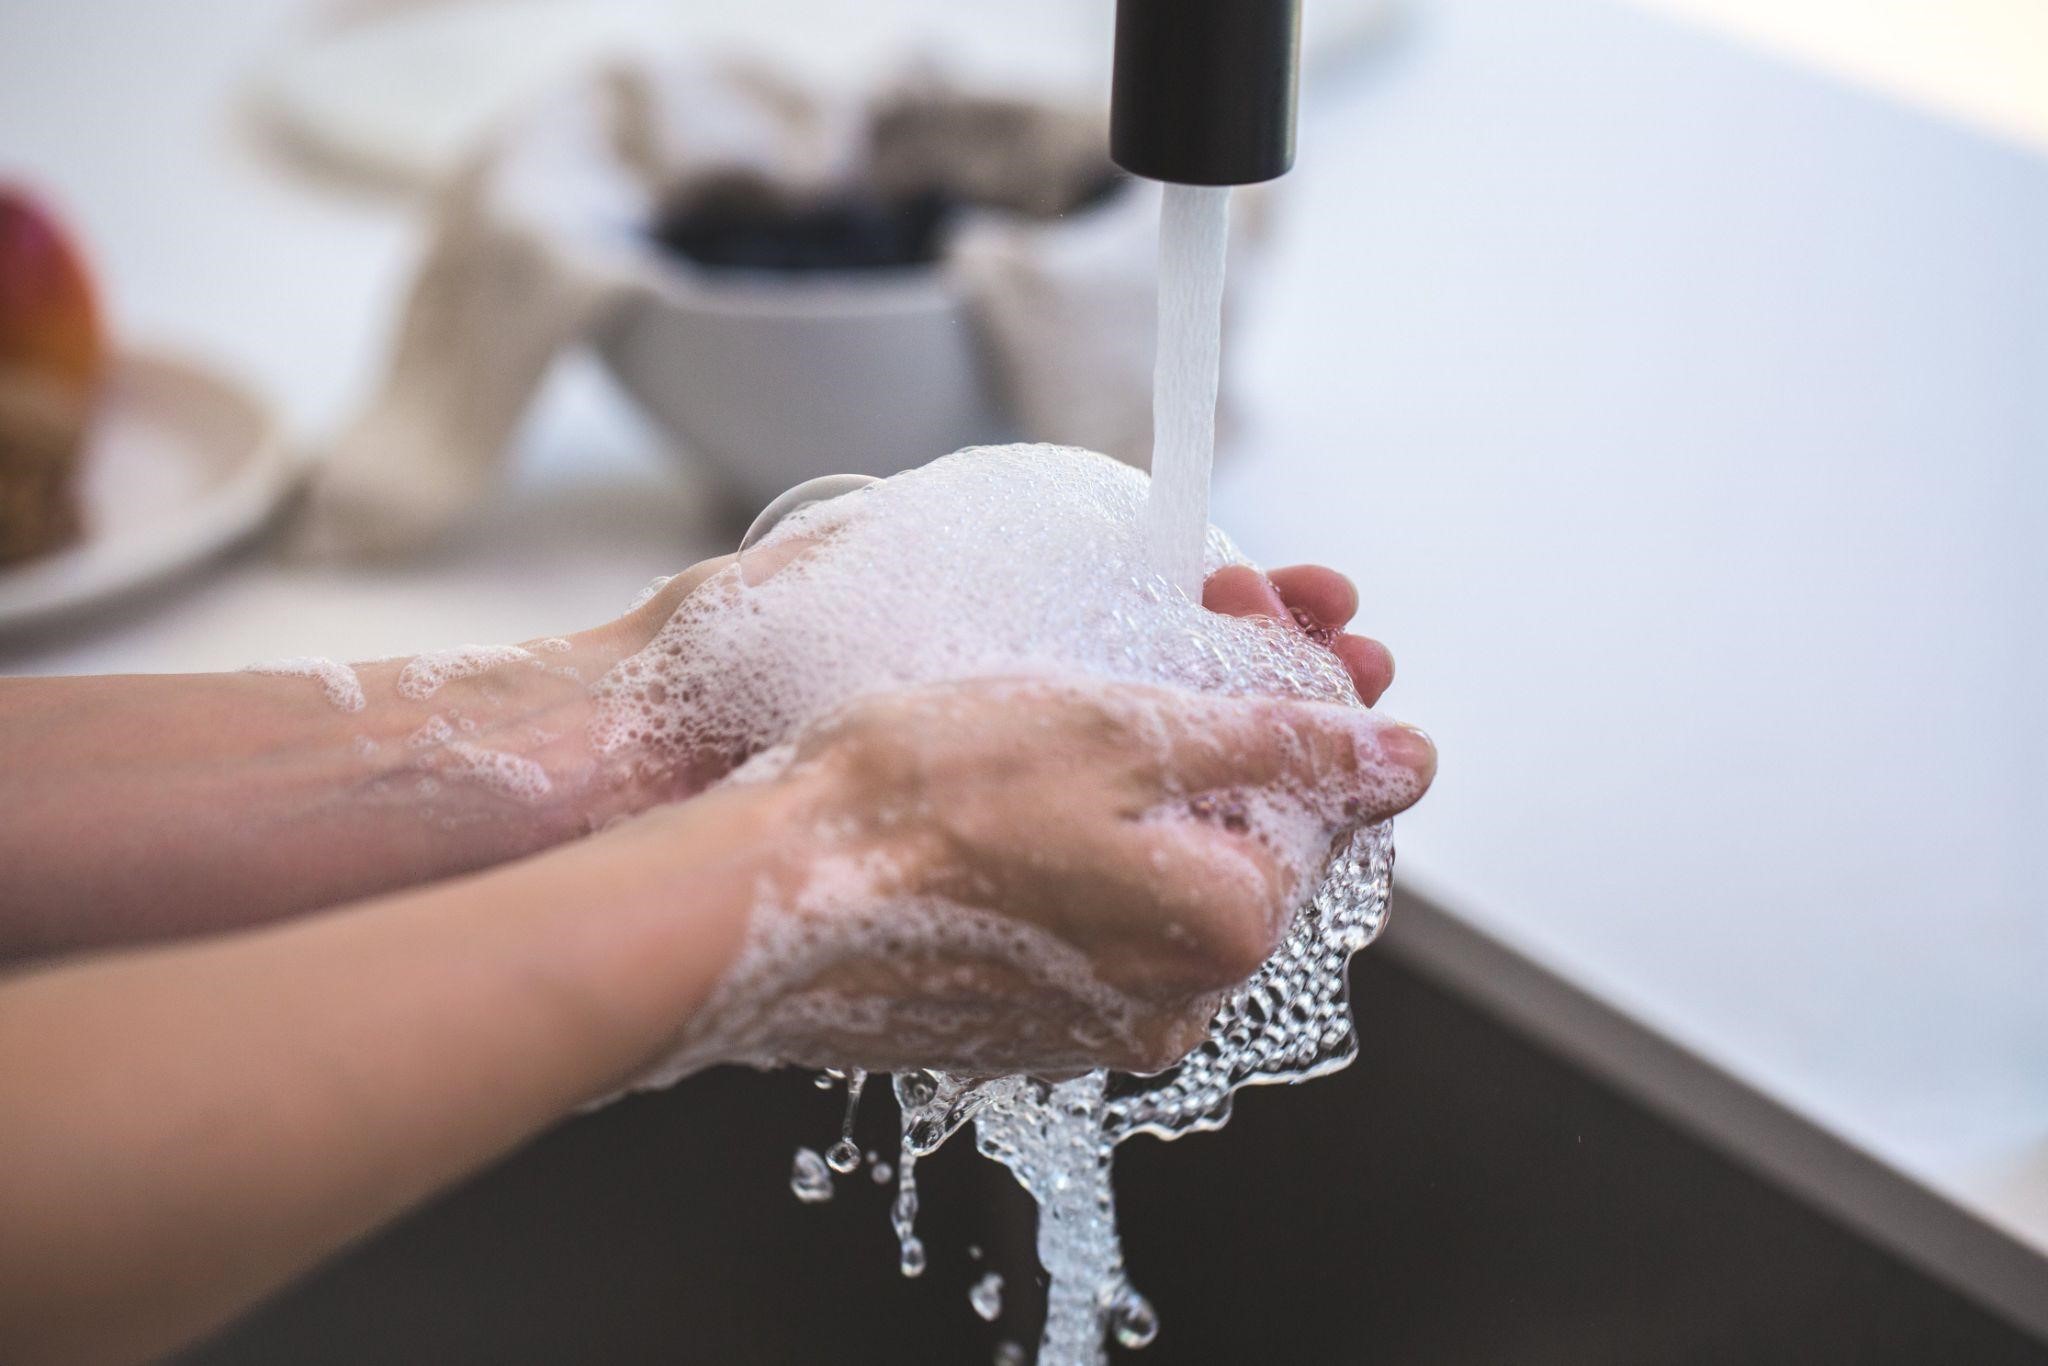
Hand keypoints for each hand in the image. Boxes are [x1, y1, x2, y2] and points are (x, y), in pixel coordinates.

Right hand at [661, 673, 1433, 1079]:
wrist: (754, 899)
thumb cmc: (920, 802)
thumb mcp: (1124, 730)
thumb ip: (1283, 741)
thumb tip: (1405, 756)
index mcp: (1222, 930)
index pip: (1316, 801)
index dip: (1288, 687)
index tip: (1245, 607)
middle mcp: (1172, 1003)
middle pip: (1241, 839)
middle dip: (1223, 725)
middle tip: (1183, 618)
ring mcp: (1089, 1025)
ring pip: (1158, 877)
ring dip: (1145, 782)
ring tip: (1078, 692)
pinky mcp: (1014, 1022)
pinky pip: (1083, 919)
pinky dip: (1074, 845)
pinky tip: (1013, 782)